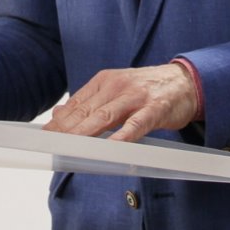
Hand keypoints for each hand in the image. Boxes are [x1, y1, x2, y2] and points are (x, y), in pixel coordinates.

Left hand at [42, 62, 198, 142]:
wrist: (185, 81)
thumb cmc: (147, 89)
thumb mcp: (115, 89)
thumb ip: (89, 102)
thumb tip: (58, 114)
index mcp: (105, 81)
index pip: (76, 103)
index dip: (59, 121)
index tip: (44, 137)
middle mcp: (117, 86)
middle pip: (87, 110)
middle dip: (66, 129)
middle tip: (49, 145)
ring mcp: (136, 97)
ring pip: (106, 117)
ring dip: (86, 133)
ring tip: (69, 147)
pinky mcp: (155, 109)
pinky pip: (136, 125)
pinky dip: (122, 137)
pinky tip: (111, 148)